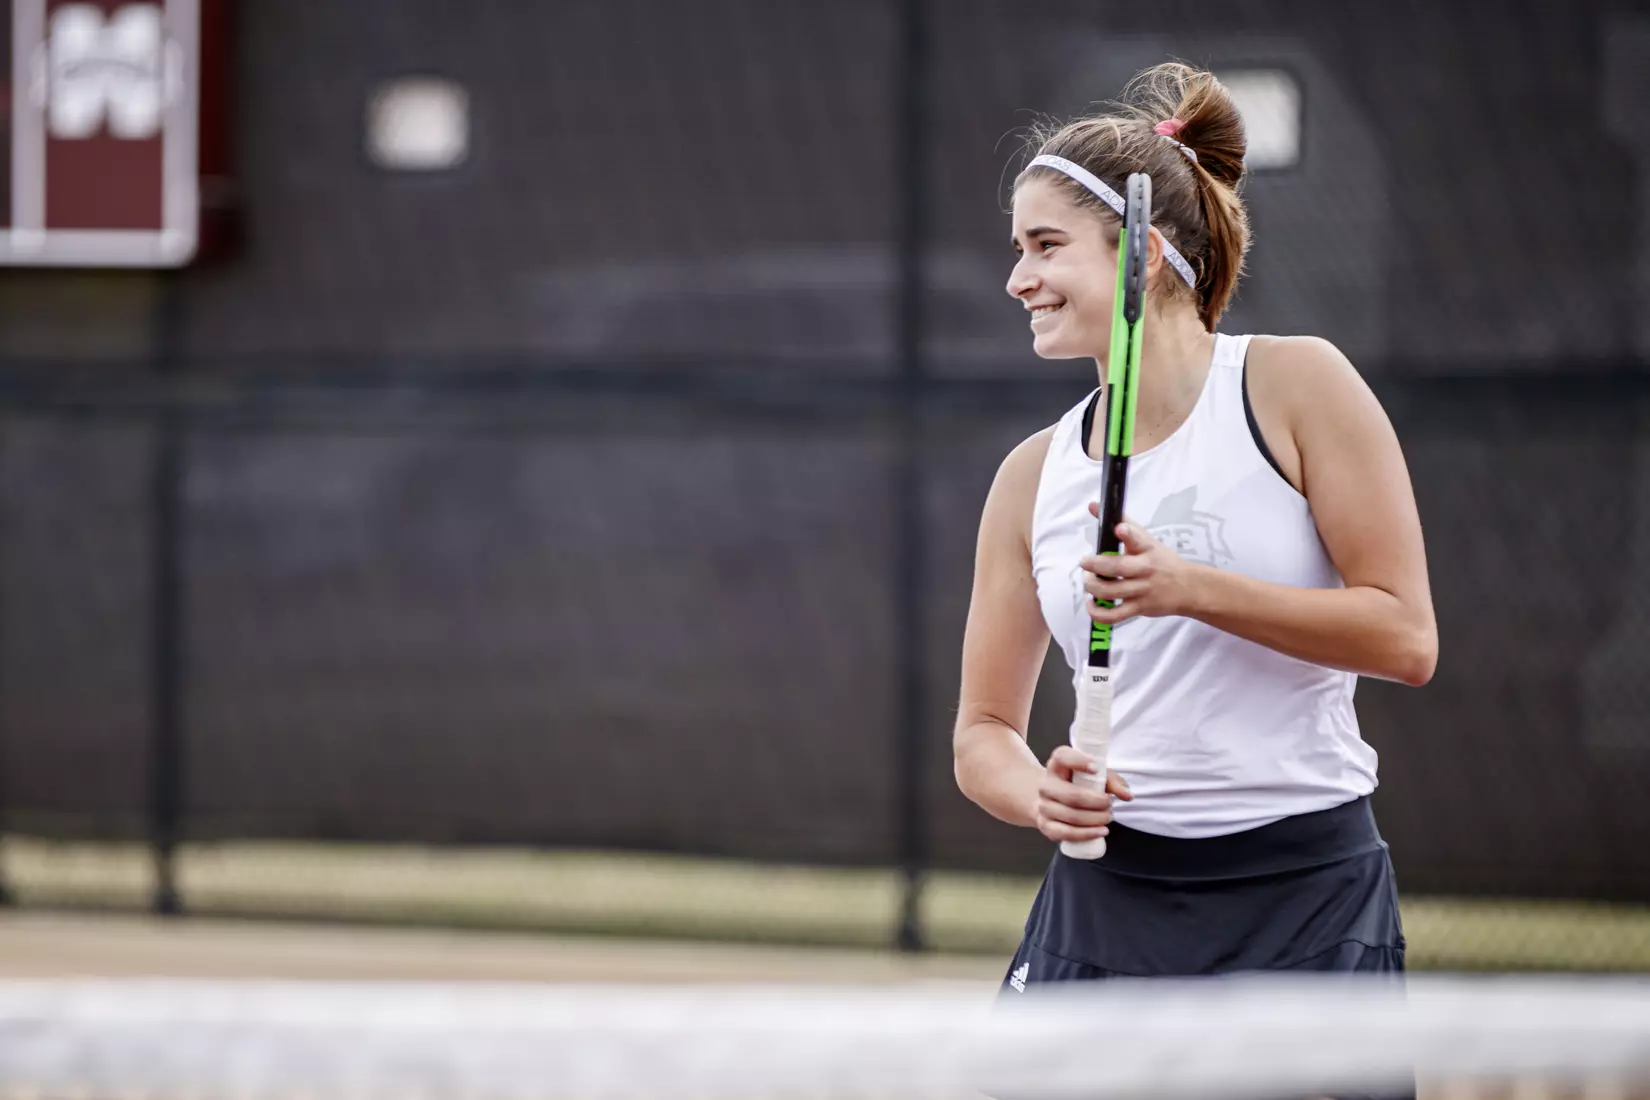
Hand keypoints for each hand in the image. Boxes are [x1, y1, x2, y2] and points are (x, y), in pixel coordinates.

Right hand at [1034, 745, 1131, 844]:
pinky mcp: (1045, 825)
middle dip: (1097, 803)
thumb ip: (1113, 782)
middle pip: (1072, 795)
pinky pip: (1065, 833)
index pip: (1063, 757)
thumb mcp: (1097, 776)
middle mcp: (1046, 784)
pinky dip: (1086, 834)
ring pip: (1071, 816)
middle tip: (1109, 804)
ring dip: (1095, 819)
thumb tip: (1127, 796)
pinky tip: (1100, 831)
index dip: (1079, 761)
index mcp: (1057, 764)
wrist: (1054, 800)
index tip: (1096, 769)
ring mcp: (1043, 806)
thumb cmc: (1080, 784)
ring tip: (1107, 817)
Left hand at [1081, 506, 1204, 623]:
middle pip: (1117, 568)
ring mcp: (1142, 591)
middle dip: (1095, 565)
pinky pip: (1114, 616)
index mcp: (1147, 549)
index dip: (1128, 534)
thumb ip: (1121, 522)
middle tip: (1084, 562)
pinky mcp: (1139, 609)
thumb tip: (1093, 505)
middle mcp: (1145, 570)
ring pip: (1110, 591)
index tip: (1120, 529)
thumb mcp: (1146, 539)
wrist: (1188, 588)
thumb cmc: (1161, 561)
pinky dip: (1097, 613)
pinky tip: (1091, 604)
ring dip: (1092, 586)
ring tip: (1088, 580)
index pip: (1138, 539)